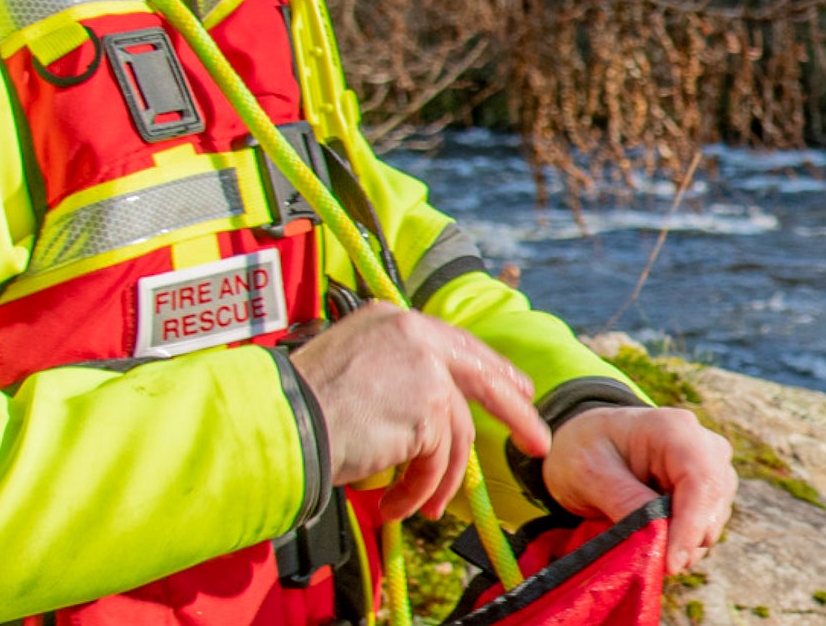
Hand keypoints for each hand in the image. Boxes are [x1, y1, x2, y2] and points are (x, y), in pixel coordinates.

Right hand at [292, 302, 550, 520]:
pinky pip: (437, 460)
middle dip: (515, 412)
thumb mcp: (352, 368)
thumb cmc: (303, 402)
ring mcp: (425, 367)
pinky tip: (394, 504)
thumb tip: (432, 411)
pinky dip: (419, 490)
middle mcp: (412, 332)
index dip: (490, 369)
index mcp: (391, 318)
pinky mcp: (429, 406)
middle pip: (481, 374)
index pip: (455, 343)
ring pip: (456, 433)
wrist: (287, 416)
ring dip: (439, 479)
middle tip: (537, 442)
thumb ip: (395, 374)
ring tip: (420, 506)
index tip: (517, 389)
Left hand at [542, 406, 736, 573]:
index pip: (700, 481)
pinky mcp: (709, 490)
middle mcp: (703, 444)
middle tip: (649, 554)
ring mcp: (711, 467)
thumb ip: (624, 501)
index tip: (670, 563)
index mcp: (673, 428)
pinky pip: (707, 526)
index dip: (691, 526)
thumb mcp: (588, 472)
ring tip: (642, 535)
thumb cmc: (583, 449)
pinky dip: (683, 538)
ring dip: (683, 540)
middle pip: (713, 504)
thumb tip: (661, 540)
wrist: (583, 443)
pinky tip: (654, 531)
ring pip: (713, 520)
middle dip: (686, 538)